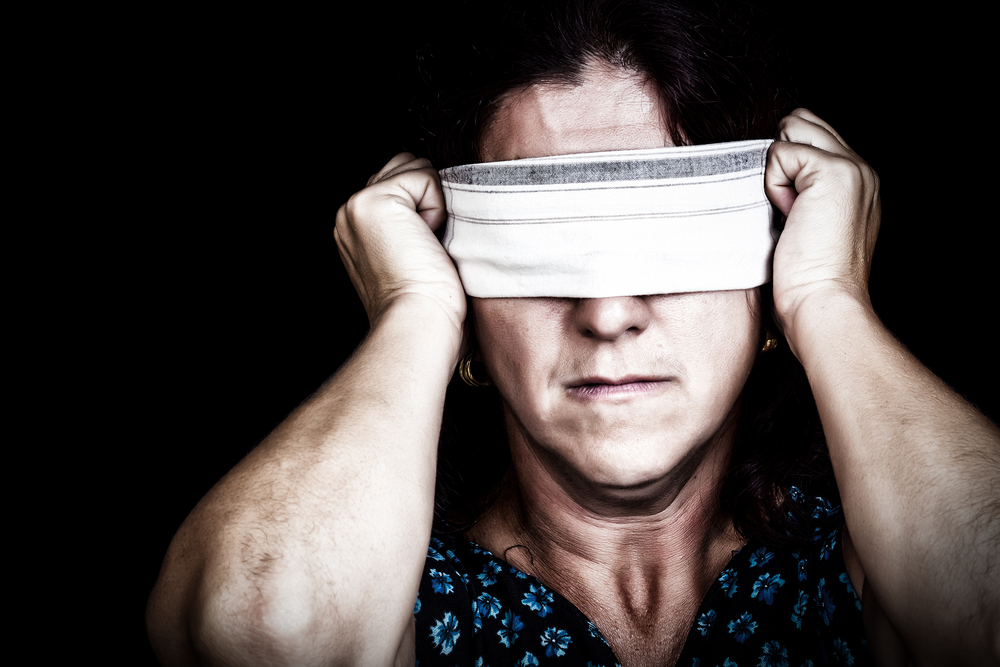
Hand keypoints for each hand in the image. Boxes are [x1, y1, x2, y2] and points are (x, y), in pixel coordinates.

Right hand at [335, 153, 466, 332]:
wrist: (418, 322)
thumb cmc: (427, 304)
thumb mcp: (414, 256)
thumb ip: (412, 223)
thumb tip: (440, 198)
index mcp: (356, 228)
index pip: (398, 184)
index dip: (425, 204)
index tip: (427, 248)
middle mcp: (350, 214)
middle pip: (405, 166)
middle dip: (428, 198)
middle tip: (427, 246)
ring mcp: (357, 204)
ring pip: (415, 167)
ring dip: (432, 203)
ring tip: (425, 244)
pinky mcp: (375, 201)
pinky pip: (425, 177)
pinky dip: (437, 209)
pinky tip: (426, 241)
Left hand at [765, 109, 880, 350]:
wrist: (822, 301)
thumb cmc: (806, 279)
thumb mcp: (806, 226)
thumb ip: (801, 194)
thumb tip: (772, 172)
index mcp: (857, 182)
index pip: (813, 136)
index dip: (785, 162)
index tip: (785, 208)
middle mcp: (861, 169)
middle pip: (803, 121)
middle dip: (780, 157)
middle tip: (785, 207)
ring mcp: (851, 167)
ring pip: (792, 128)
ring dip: (777, 169)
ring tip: (789, 212)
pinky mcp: (833, 172)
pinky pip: (781, 152)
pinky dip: (774, 184)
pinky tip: (789, 215)